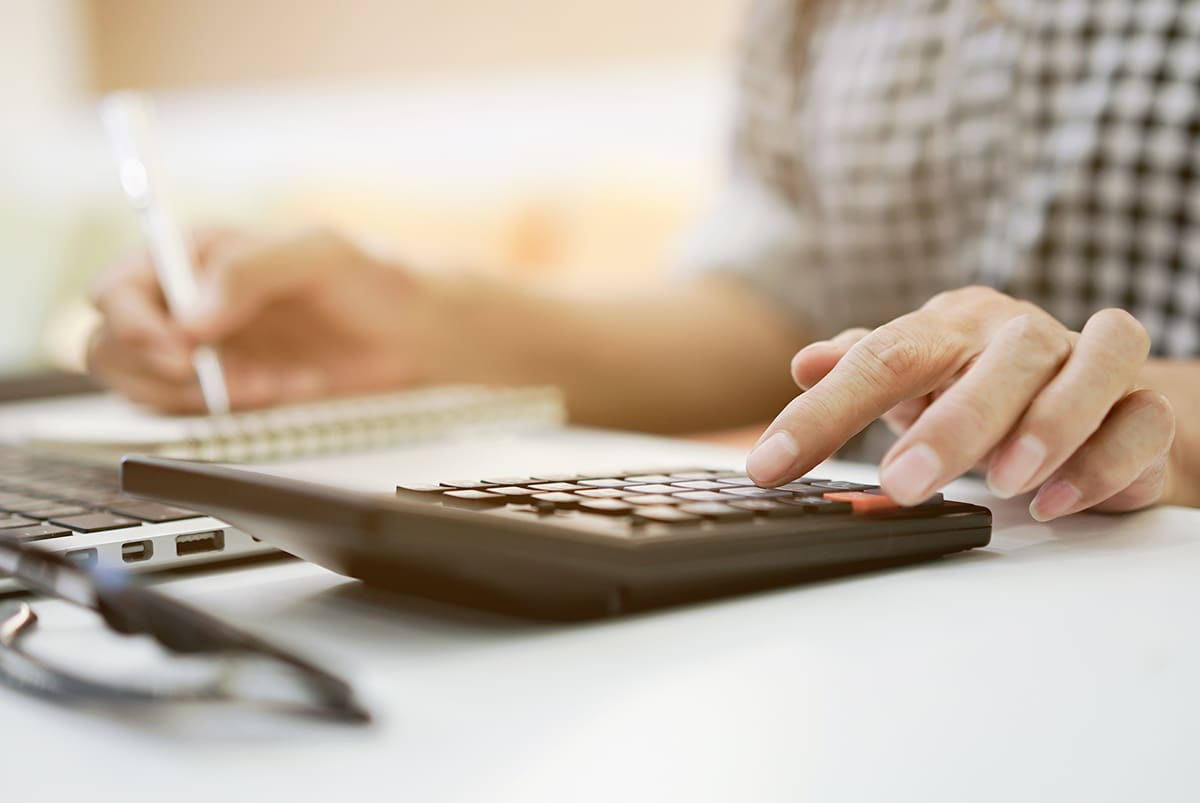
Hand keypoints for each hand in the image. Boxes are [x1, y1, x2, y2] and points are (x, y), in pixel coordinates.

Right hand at [88, 227, 438, 411]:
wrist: (412, 336)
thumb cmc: (370, 280)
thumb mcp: (320, 254)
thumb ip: (252, 270)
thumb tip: (192, 316)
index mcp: (193, 254)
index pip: (117, 288)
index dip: (132, 323)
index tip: (181, 348)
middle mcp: (185, 303)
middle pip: (110, 344)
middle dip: (157, 371)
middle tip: (217, 379)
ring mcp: (201, 351)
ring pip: (144, 387)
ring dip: (201, 395)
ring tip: (268, 381)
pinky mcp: (225, 391)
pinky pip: (196, 414)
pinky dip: (236, 412)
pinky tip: (286, 388)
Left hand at [746, 286, 1175, 520]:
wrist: (1090, 396)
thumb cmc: (982, 386)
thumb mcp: (913, 379)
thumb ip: (861, 370)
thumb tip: (805, 363)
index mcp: (952, 327)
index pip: (883, 356)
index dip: (822, 414)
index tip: (772, 466)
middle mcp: (1022, 335)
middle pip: (999, 357)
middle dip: (952, 424)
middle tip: (904, 483)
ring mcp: (1090, 364)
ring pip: (1092, 365)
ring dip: (1048, 425)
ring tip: (1004, 482)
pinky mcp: (1145, 407)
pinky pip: (1142, 421)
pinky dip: (1104, 460)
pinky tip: (1056, 500)